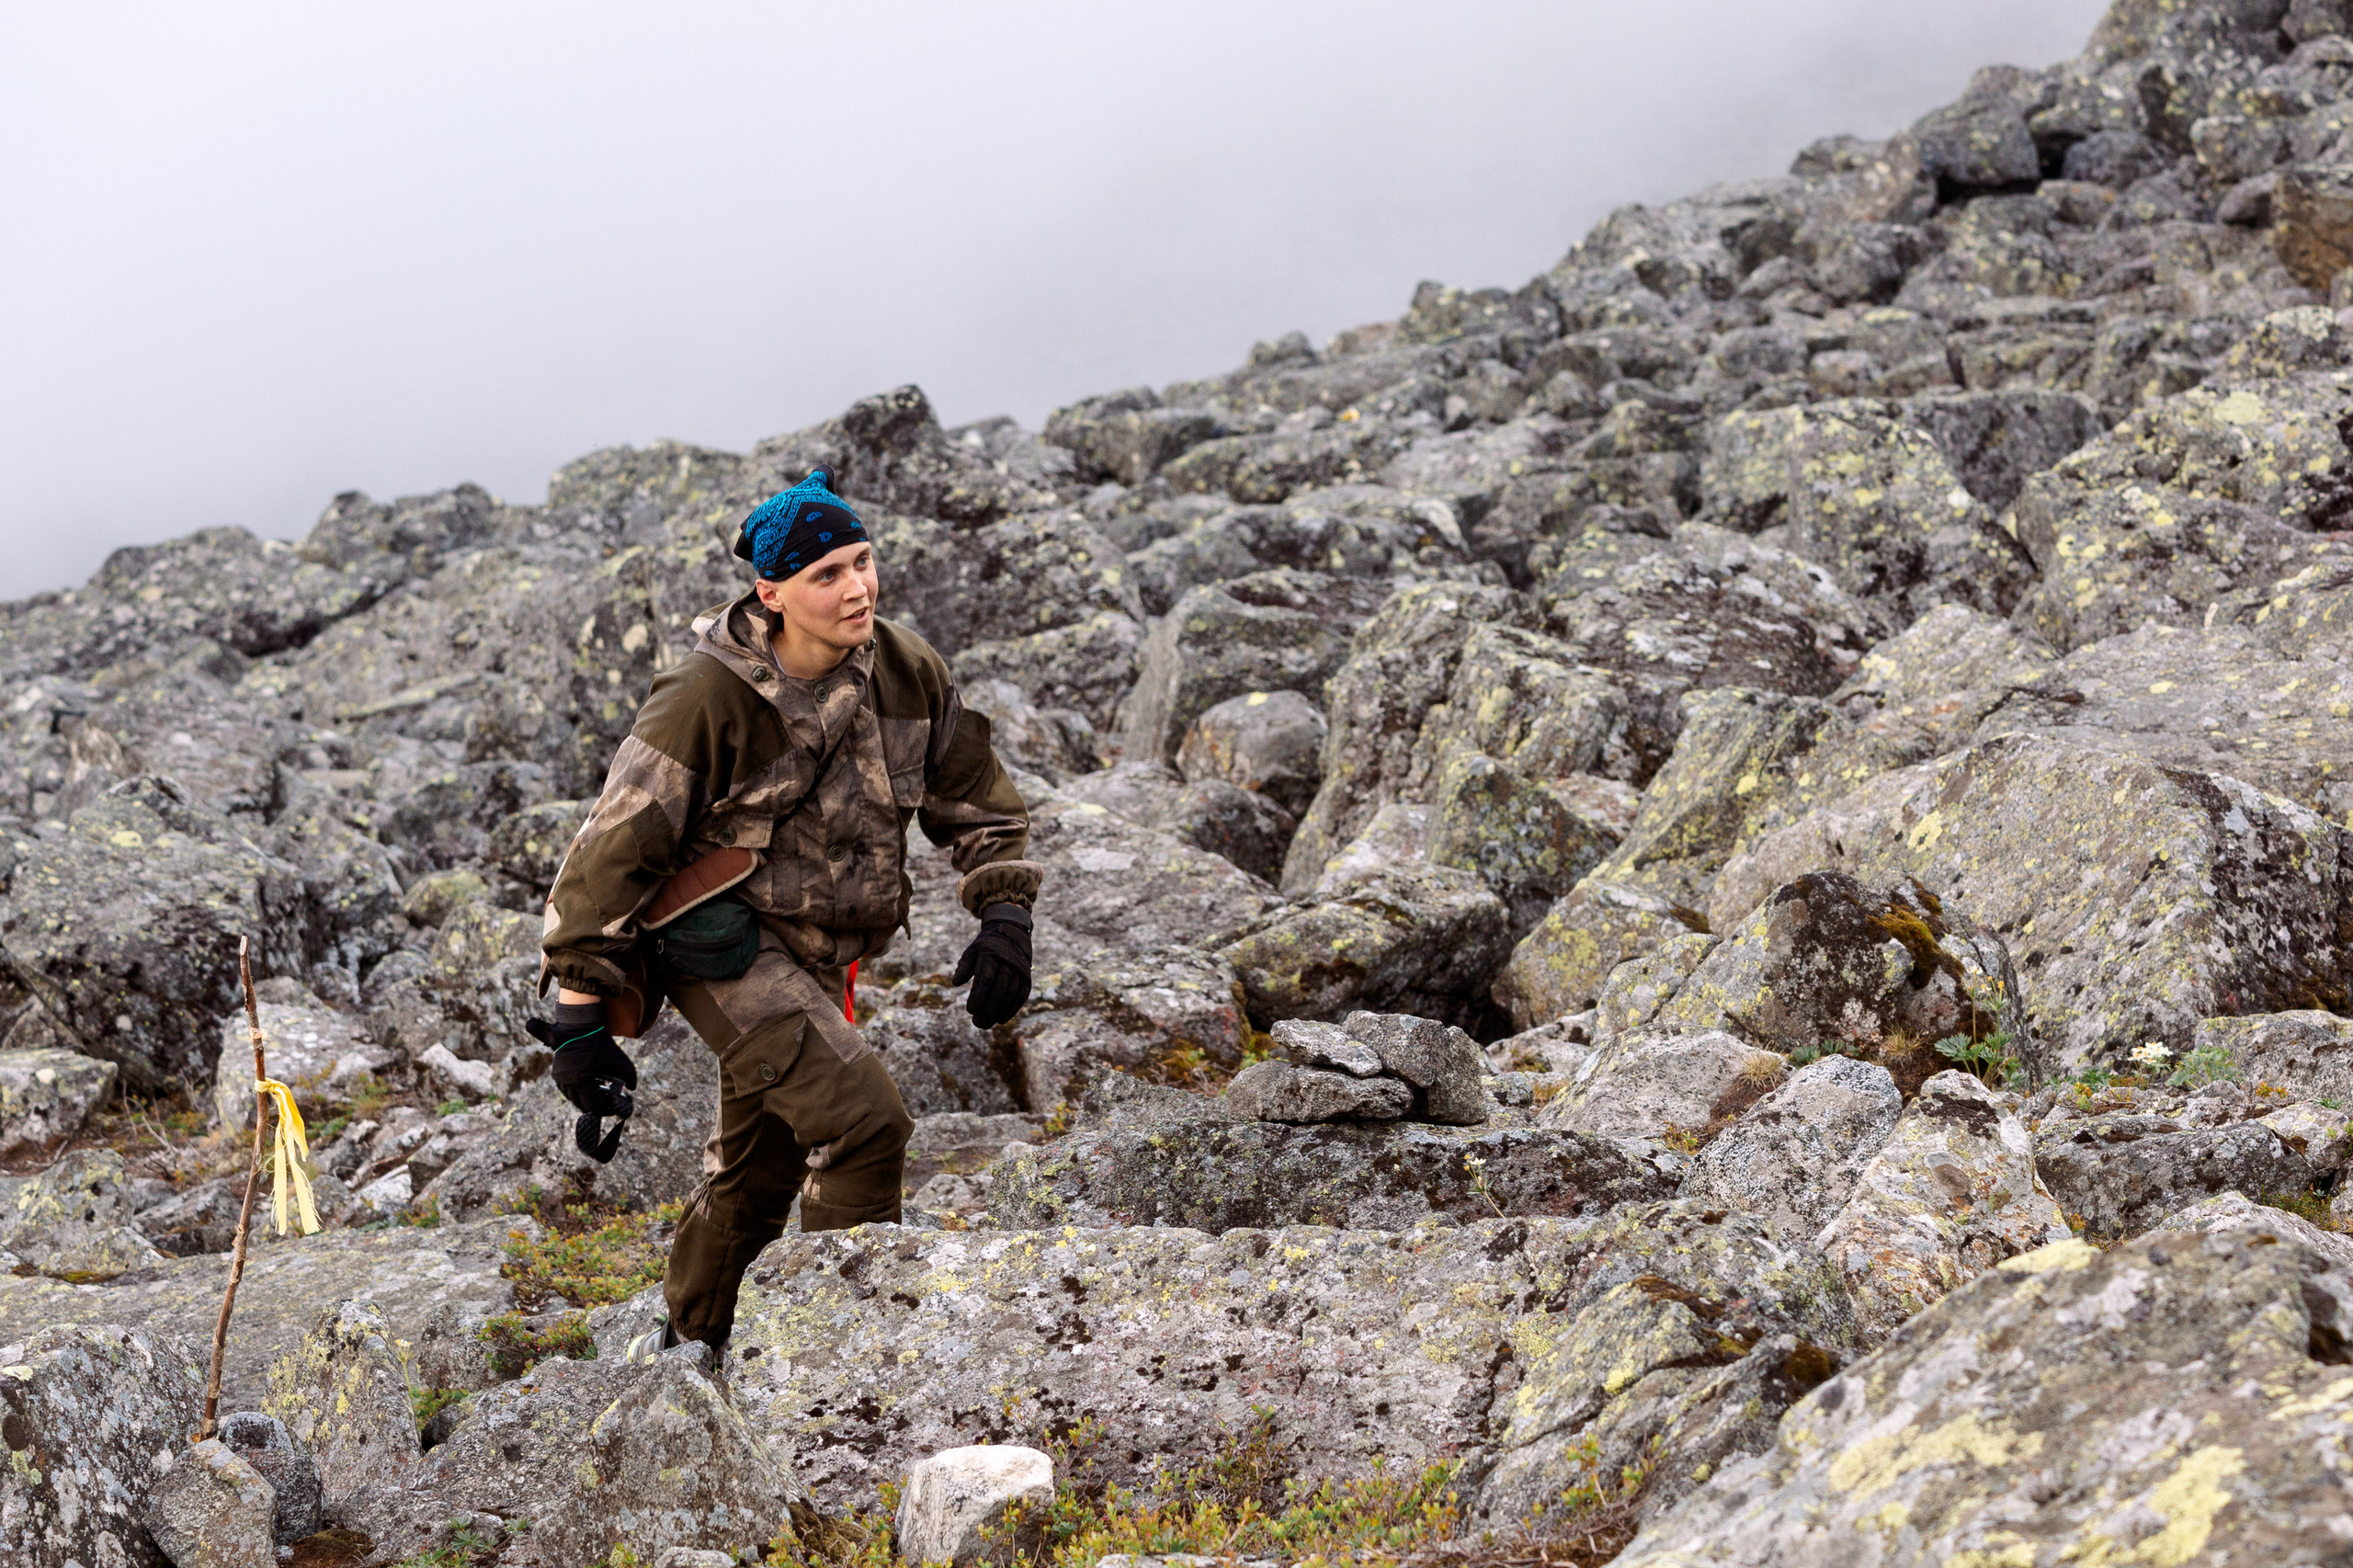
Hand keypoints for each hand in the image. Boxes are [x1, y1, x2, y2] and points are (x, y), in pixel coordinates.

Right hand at [526, 1005, 637, 1118]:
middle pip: (581, 1105)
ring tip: (599, 1094)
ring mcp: (560, 1079)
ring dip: (585, 1100)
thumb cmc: (601, 1044)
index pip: (593, 1106)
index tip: (613, 1107)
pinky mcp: (556, 1074)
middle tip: (607, 1102)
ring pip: (573, 1099)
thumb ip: (630, 1076)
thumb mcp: (619, 1060)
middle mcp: (567, 1082)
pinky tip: (589, 1087)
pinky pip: (567, 1091)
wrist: (579, 1027)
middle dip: (595, 1106)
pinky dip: (577, 1092)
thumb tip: (631, 1089)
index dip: (604, 1109)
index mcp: (581, 1081)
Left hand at [953, 902, 1032, 1029]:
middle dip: (988, 1009)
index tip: (970, 1011)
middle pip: (999, 990)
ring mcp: (1019, 970)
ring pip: (1010, 994)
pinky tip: (1001, 1019)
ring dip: (998, 1012)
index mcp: (991, 954)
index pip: (986, 979)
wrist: (1011, 932)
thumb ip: (964, 966)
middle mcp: (1008, 962)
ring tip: (986, 1024)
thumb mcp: (972, 950)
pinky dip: (1012, 1009)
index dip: (978, 997)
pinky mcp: (1027, 977)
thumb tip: (955, 983)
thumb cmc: (986, 945)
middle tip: (977, 1023)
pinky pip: (1021, 995)